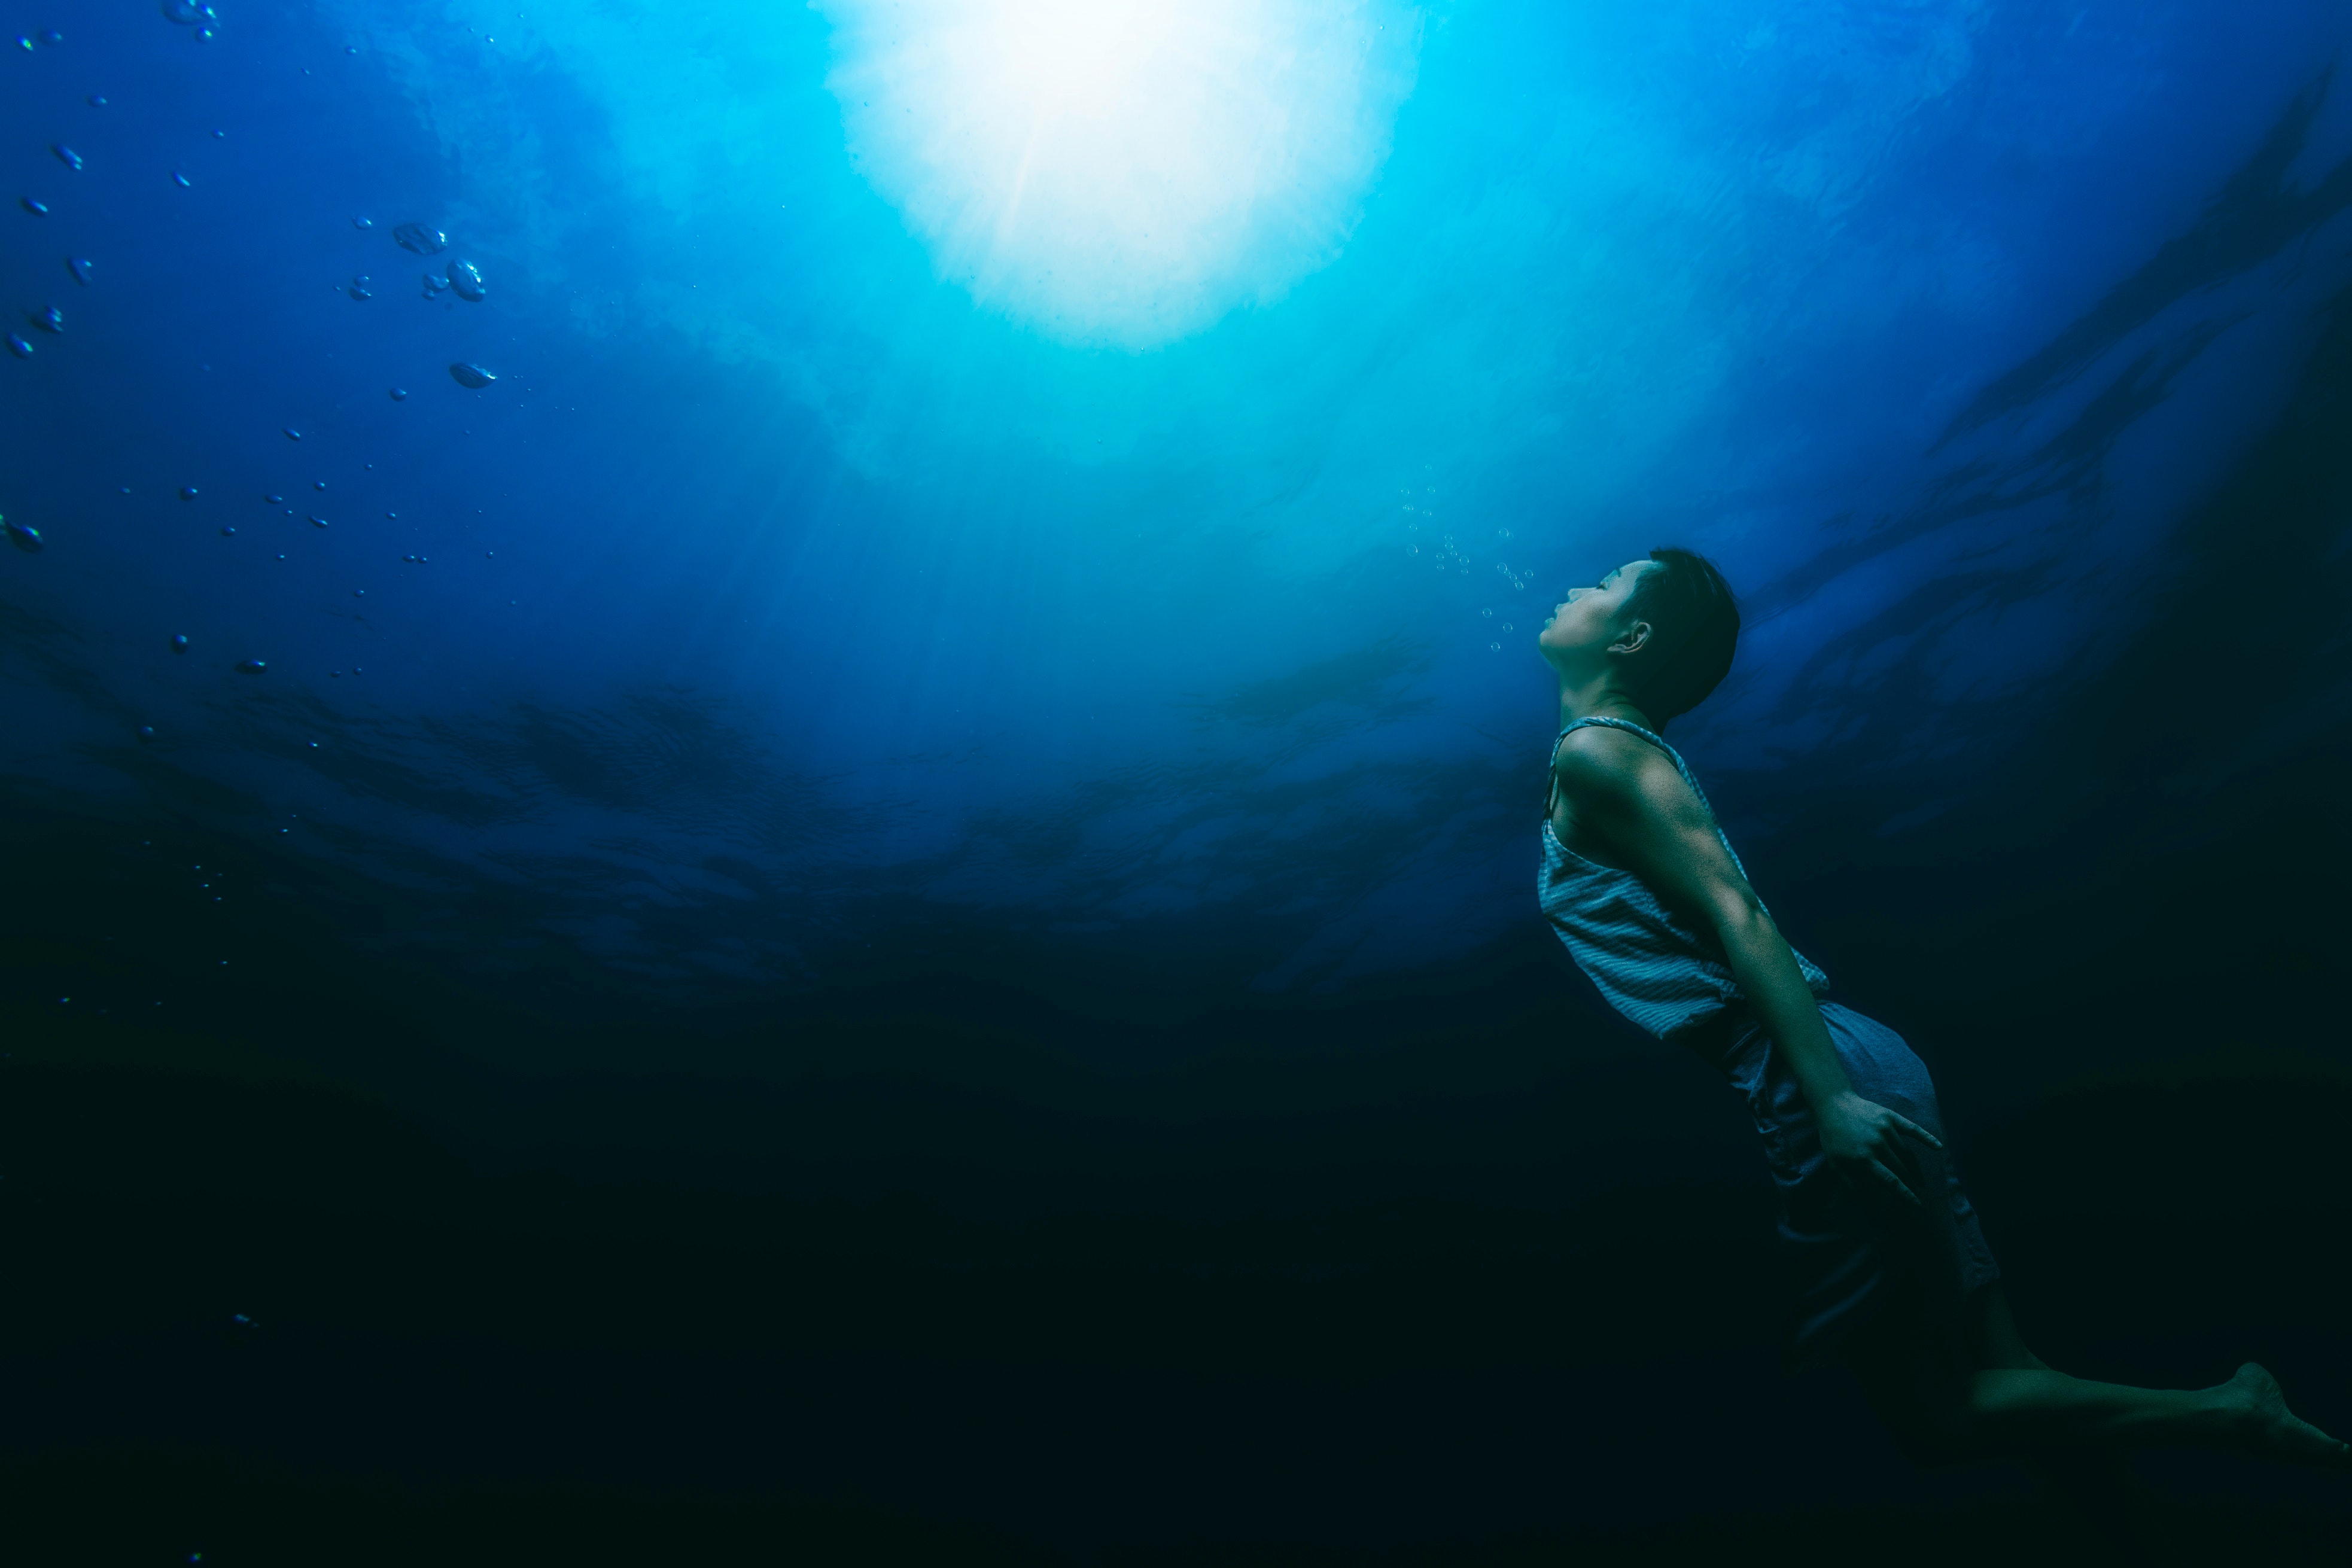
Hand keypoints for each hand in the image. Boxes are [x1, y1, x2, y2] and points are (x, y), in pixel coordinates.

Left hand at [1814, 1090, 1942, 1206]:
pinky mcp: (1891, 1117)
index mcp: (1864, 1158)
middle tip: (1917, 1192)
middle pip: (1901, 1169)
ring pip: (1907, 1154)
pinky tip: (1939, 1147)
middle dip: (1911, 1183)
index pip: (1891, 1181)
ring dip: (1915, 1169)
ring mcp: (1885, 1129)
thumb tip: (1869, 1199)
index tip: (1917, 1203)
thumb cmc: (1833, 1137)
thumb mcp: (1835, 1163)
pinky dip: (1927, 1138)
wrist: (1833, 1105)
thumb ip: (1851, 1182)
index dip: (1905, 1194)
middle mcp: (1877, 1144)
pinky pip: (1913, 1129)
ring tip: (1919, 1180)